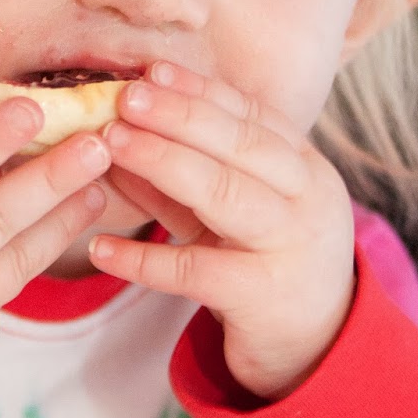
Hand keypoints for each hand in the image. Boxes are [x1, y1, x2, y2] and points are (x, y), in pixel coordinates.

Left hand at [88, 62, 355, 398]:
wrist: (316, 346)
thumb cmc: (264, 263)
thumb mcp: (229, 215)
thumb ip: (180, 179)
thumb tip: (117, 135)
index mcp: (304, 168)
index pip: (252, 117)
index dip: (200, 92)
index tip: (151, 71)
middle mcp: (307, 200)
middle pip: (239, 145)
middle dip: (178, 115)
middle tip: (124, 97)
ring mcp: (290, 248)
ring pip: (222, 194)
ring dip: (162, 162)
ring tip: (110, 144)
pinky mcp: (263, 297)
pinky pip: (195, 270)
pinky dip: (143, 259)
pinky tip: (101, 247)